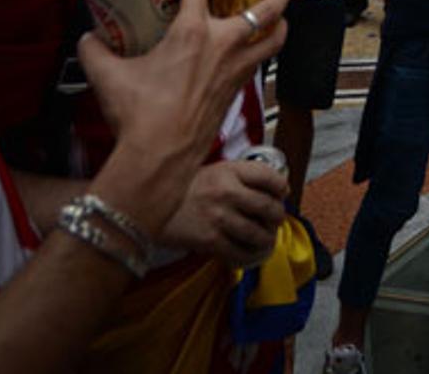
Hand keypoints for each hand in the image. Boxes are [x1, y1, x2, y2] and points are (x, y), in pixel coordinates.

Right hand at [79, 0, 289, 233]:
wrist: (159, 157)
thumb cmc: (137, 114)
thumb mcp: (106, 75)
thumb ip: (94, 49)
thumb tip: (88, 38)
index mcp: (192, 32)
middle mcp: (223, 45)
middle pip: (265, 10)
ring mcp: (235, 70)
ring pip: (274, 41)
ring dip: (280, 25)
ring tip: (279, 17)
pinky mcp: (237, 93)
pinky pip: (259, 66)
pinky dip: (262, 54)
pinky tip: (251, 54)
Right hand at [159, 159, 289, 267]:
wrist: (146, 203)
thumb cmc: (183, 188)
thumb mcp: (213, 170)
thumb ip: (240, 177)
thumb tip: (273, 190)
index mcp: (229, 170)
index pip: (271, 177)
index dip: (282, 188)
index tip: (282, 194)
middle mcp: (226, 191)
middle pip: (270, 208)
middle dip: (278, 218)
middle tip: (275, 221)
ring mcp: (218, 217)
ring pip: (259, 234)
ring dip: (267, 240)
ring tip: (265, 240)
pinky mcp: (209, 240)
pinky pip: (240, 253)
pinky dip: (250, 257)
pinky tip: (249, 253)